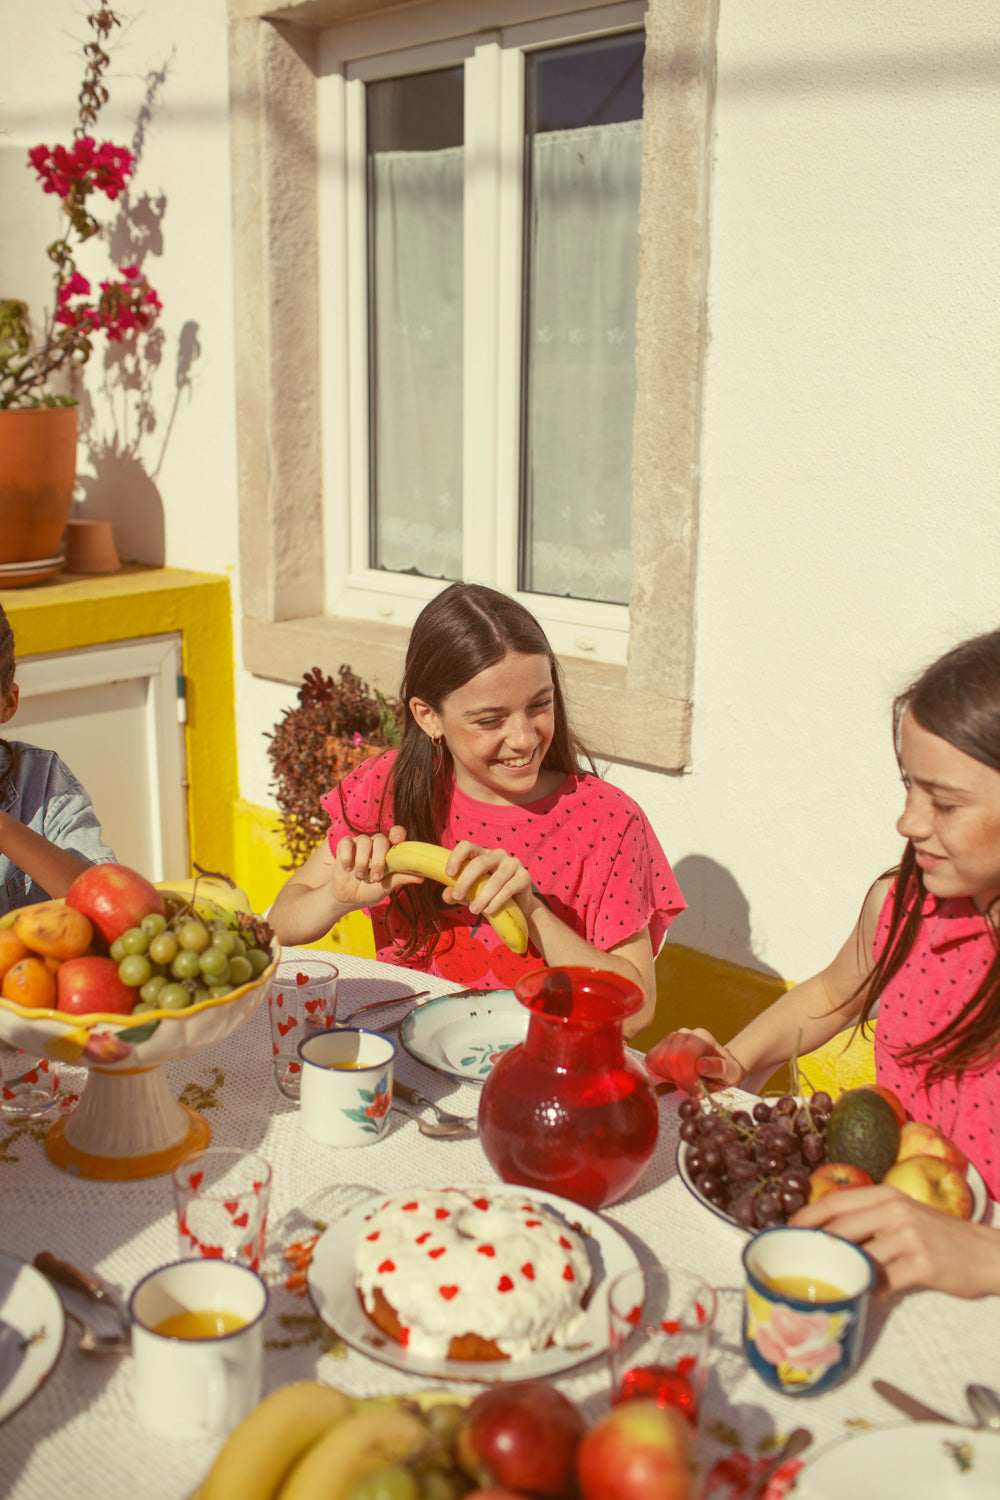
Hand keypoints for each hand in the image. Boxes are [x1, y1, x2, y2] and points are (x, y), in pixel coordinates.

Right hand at [330, 826, 419, 910]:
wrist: (348, 898)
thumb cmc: (371, 890)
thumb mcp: (387, 887)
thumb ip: (401, 878)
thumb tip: (422, 877)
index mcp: (390, 850)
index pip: (397, 833)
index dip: (398, 833)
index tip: (397, 840)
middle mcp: (376, 843)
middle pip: (381, 839)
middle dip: (378, 859)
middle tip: (375, 877)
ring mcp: (360, 843)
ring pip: (364, 841)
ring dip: (362, 862)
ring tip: (360, 876)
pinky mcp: (345, 845)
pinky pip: (346, 843)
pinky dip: (346, 857)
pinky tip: (347, 869)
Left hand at [438, 842, 534, 919]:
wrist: (518, 907)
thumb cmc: (489, 896)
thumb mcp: (470, 895)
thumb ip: (457, 894)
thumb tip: (446, 895)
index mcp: (482, 854)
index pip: (466, 846)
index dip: (456, 857)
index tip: (448, 874)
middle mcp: (497, 855)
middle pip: (479, 863)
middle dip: (465, 880)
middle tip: (457, 896)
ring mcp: (512, 864)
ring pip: (494, 879)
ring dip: (481, 896)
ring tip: (473, 910)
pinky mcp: (524, 877)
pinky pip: (508, 888)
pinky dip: (496, 901)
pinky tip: (488, 910)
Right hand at [644, 1027, 744, 1093]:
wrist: (719, 1068)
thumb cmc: (726, 1073)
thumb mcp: (732, 1074)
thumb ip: (720, 1068)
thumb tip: (701, 1065)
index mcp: (702, 1037)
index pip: (685, 1056)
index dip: (688, 1079)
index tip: (697, 1094)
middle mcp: (684, 1033)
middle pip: (669, 1058)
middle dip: (679, 1080)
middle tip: (691, 1090)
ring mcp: (670, 1038)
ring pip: (657, 1059)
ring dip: (669, 1077)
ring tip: (684, 1083)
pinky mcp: (661, 1046)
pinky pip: (651, 1061)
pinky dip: (659, 1074)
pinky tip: (674, 1078)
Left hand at [791, 1184, 999, 1296]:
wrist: (985, 1252)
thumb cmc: (937, 1236)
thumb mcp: (903, 1214)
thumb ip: (870, 1220)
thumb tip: (826, 1235)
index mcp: (886, 1194)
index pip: (835, 1201)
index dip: (806, 1217)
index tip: (787, 1232)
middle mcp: (895, 1210)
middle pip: (841, 1229)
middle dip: (817, 1249)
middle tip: (801, 1265)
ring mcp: (909, 1236)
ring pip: (861, 1258)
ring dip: (846, 1274)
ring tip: (836, 1283)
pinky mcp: (922, 1264)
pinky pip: (884, 1282)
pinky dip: (873, 1291)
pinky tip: (873, 1294)